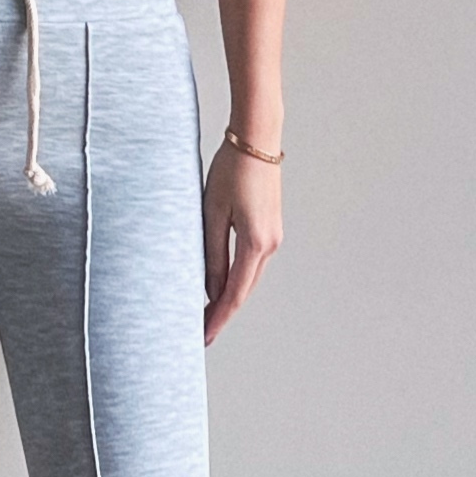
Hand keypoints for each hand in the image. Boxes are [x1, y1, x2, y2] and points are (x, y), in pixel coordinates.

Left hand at [201, 140, 283, 342]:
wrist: (257, 139)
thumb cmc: (231, 170)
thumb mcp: (213, 212)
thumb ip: (212, 253)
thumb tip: (210, 289)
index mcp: (256, 244)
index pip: (234, 294)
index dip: (218, 318)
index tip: (204, 337)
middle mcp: (270, 244)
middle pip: (244, 290)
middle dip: (223, 313)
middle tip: (201, 332)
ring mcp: (274, 236)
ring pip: (249, 277)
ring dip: (230, 296)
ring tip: (207, 312)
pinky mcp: (270, 227)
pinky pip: (252, 262)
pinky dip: (237, 277)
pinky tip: (221, 283)